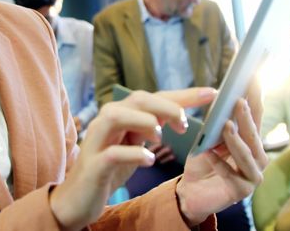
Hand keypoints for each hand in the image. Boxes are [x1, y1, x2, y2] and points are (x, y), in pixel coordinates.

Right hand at [50, 88, 215, 230]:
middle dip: (166, 105)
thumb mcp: (133, 144)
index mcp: (120, 114)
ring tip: (161, 136)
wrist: (78, 197)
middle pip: (137, 99)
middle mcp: (106, 122)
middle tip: (185, 122)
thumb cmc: (109, 168)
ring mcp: (97, 142)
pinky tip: (149, 160)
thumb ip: (151, 126)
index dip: (183, 94)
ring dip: (144, 121)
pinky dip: (133, 154)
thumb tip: (179, 112)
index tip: (211, 93)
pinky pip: (112, 153)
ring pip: (117, 116)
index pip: (154, 97)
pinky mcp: (93, 165)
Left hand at [176, 99, 267, 225]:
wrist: (191, 191)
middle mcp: (257, 159)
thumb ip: (220, 124)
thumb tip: (223, 99)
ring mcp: (252, 176)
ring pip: (247, 156)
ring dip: (236, 140)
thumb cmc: (204, 163)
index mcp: (252, 143)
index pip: (256, 118)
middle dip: (247, 118)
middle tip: (239, 100)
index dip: (255, 99)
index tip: (252, 79)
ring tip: (226, 126)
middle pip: (254, 136)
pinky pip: (231, 176)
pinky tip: (208, 153)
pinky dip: (219, 164)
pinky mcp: (241, 192)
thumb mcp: (211, 139)